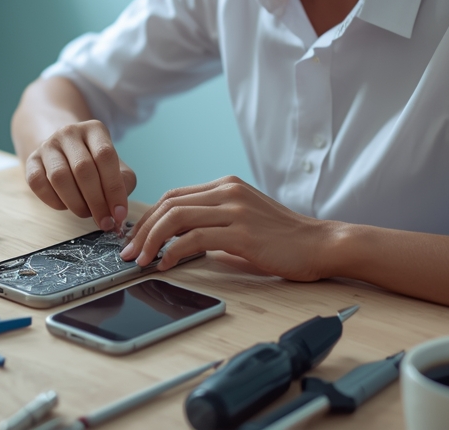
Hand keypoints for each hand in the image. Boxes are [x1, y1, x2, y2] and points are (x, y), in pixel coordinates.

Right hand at [24, 120, 136, 231]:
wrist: (63, 149)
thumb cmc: (95, 162)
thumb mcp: (115, 166)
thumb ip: (123, 183)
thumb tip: (118, 210)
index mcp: (94, 129)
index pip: (105, 156)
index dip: (114, 188)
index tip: (119, 213)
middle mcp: (69, 132)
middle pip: (83, 169)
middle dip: (96, 202)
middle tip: (104, 221)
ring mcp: (48, 145)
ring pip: (60, 177)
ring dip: (76, 203)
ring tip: (86, 213)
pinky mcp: (31, 160)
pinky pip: (38, 184)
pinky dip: (54, 201)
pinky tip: (65, 206)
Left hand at [118, 176, 336, 280]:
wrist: (320, 244)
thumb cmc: (285, 238)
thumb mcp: (246, 217)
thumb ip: (216, 220)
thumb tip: (180, 239)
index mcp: (227, 185)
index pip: (174, 195)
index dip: (148, 217)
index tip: (134, 238)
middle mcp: (228, 191)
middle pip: (169, 204)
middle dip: (142, 230)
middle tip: (128, 252)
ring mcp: (235, 210)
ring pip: (176, 218)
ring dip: (151, 241)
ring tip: (140, 260)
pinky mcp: (242, 233)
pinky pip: (194, 239)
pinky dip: (173, 252)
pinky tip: (166, 264)